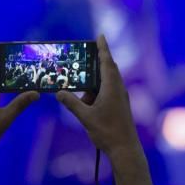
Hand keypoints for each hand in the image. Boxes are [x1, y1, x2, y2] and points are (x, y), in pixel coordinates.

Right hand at [58, 35, 151, 184]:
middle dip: (97, 61)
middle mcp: (118, 89)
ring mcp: (120, 98)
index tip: (100, 35)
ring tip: (80, 82)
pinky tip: (87, 98)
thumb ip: (71, 103)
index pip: (107, 62)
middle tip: (85, 54)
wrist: (125, 149)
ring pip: (107, 82)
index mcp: (112, 87)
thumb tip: (59, 93)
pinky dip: (97, 90)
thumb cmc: (107, 132)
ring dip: (94, 81)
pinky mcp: (120, 106)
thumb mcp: (85, 117)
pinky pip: (107, 92)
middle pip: (108, 69)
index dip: (103, 48)